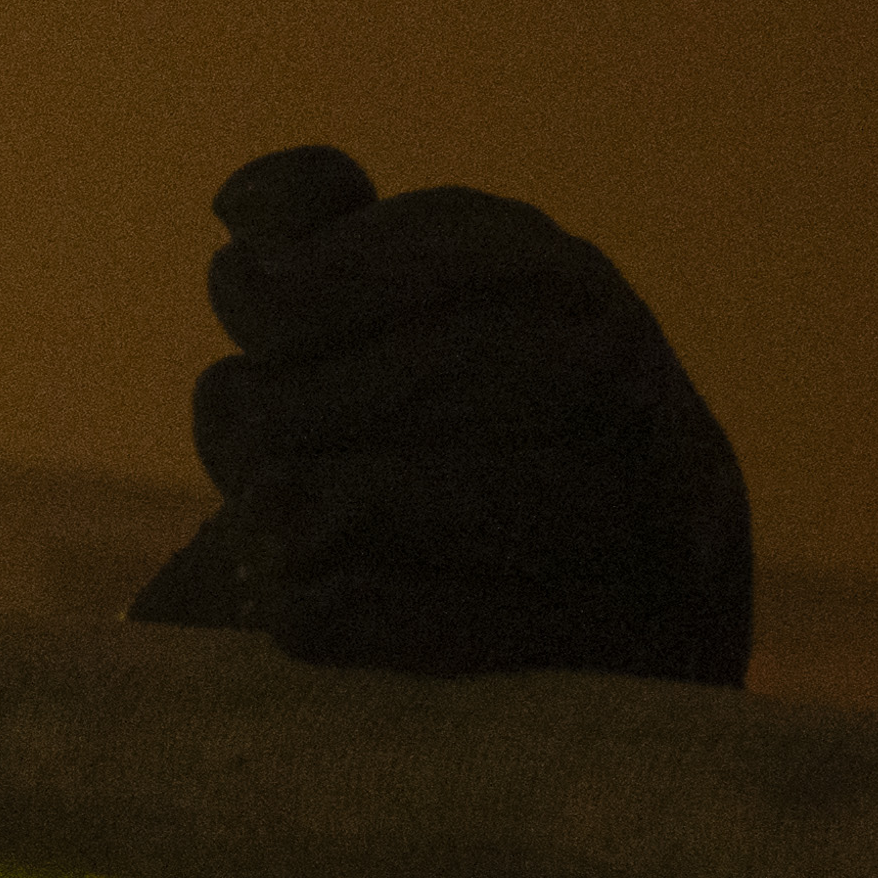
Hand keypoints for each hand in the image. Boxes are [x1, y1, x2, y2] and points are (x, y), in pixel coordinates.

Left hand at [135, 145, 752, 686]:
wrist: (579, 667)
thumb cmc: (437, 475)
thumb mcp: (394, 342)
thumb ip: (328, 255)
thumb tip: (247, 211)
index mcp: (580, 305)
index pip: (469, 252)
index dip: (332, 270)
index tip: (244, 299)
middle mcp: (642, 410)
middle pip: (461, 371)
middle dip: (307, 396)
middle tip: (232, 428)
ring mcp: (644, 545)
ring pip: (467, 497)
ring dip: (320, 503)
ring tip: (255, 521)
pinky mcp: (609, 666)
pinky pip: (467, 632)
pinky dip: (355, 616)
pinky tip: (287, 610)